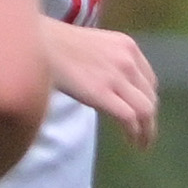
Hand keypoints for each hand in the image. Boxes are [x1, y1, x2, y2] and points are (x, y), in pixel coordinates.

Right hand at [45, 20, 160, 149]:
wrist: (37, 43)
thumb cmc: (56, 44)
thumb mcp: (94, 45)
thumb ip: (108, 62)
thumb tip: (111, 85)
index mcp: (127, 46)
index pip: (149, 80)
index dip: (148, 100)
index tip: (143, 114)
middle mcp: (128, 60)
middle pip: (149, 96)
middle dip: (150, 119)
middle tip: (145, 135)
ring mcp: (116, 76)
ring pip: (145, 110)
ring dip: (147, 131)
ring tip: (141, 144)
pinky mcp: (101, 92)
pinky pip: (129, 117)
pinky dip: (135, 133)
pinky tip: (131, 141)